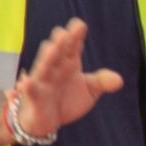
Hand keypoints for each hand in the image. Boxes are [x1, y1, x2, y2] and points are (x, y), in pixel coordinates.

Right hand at [12, 20, 122, 140]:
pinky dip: (28, 87)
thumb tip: (119, 80)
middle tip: (63, 33)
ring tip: (50, 47)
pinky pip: (31, 92)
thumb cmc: (67, 100)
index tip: (79, 25)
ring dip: (46, 58)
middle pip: (57, 54)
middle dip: (60, 44)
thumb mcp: (89, 91)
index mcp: (69, 64)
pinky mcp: (34, 98)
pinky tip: (26, 81)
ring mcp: (43, 82)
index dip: (75, 37)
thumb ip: (102, 82)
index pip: (73, 47)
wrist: (49, 121)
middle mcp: (55, 69)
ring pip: (43, 68)